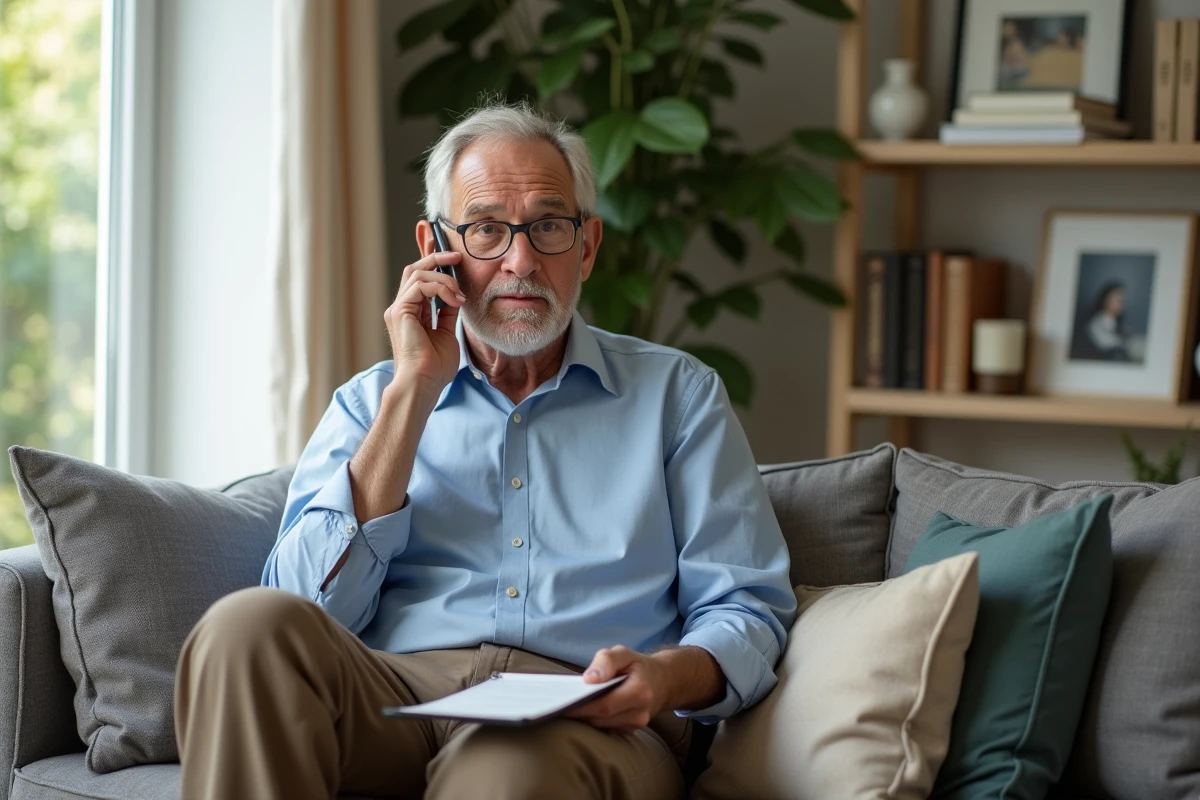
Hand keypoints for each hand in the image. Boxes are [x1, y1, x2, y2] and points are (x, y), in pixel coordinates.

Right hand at [385, 251, 465, 396]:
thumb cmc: (434, 367)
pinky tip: (454, 300)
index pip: (419, 279)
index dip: (435, 264)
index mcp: (410, 313)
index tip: (455, 260)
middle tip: (458, 257)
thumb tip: (455, 297)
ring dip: (444, 278)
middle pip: (414, 269)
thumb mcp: (446, 333)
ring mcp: (398, 309)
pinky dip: (440, 287)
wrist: (424, 384)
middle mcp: (401, 308)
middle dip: (436, 258)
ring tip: (459, 295)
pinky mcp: (400, 311)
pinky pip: (420, 285)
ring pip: (417, 273)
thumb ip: (446, 313)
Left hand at [563, 645, 669, 732]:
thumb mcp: (624, 653)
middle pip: (600, 719)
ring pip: (601, 726)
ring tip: (567, 705)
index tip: (561, 702)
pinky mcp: (630, 730)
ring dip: (584, 717)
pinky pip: (606, 728)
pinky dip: (593, 719)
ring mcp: (636, 725)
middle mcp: (640, 713)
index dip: (581, 707)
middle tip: (557, 704)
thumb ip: (606, 661)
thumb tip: (589, 679)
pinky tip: (583, 710)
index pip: (604, 705)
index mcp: (640, 692)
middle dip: (578, 712)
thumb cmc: (638, 666)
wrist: (663, 681)